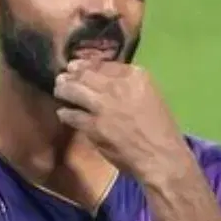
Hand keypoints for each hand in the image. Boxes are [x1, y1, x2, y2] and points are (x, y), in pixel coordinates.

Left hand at [53, 60, 191, 184]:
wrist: (160, 156)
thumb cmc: (159, 128)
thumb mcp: (149, 95)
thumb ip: (128, 84)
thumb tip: (104, 79)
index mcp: (135, 76)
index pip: (102, 64)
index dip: (86, 65)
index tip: (78, 67)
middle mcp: (117, 86)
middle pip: (84, 74)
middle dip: (71, 75)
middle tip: (63, 78)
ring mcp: (103, 105)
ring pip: (72, 89)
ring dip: (63, 90)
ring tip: (59, 91)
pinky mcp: (93, 125)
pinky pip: (71, 114)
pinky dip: (65, 113)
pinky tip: (64, 114)